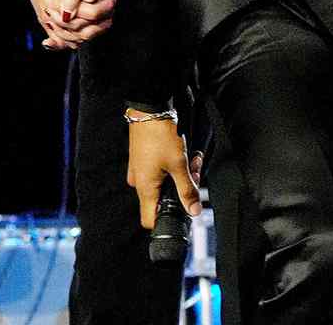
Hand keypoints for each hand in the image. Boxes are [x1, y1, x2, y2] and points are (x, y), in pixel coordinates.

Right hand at [10, 0, 114, 48]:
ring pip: (72, 39)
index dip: (106, 8)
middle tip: (111, 12)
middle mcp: (54, 15)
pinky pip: (57, 40)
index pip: (91, 14)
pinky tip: (77, 40)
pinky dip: (68, 43)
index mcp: (60, 2)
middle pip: (83, 30)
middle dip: (101, 24)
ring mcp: (48, 20)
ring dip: (89, 34)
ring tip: (100, 23)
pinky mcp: (44, 21)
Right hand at [126, 113, 202, 228]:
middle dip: (182, 191)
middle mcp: (138, 182)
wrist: (149, 109)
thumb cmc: (159, 135)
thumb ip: (187, 190)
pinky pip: (159, 172)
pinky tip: (183, 155)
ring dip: (180, 176)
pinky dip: (172, 167)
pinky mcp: (142, 160)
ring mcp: (139, 170)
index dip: (166, 221)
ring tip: (191, 160)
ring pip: (163, 184)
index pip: (149, 220)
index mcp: (144, 188)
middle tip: (194, 174)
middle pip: (162, 200)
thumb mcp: (179, 164)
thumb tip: (194, 212)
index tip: (183, 212)